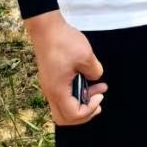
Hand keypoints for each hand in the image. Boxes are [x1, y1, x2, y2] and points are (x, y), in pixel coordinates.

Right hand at [24, 10, 106, 125]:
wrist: (46, 28)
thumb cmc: (64, 42)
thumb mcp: (86, 56)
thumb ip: (94, 71)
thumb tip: (95, 78)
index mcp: (58, 91)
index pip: (73, 115)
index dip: (89, 110)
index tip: (100, 95)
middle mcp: (51, 92)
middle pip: (64, 118)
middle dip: (84, 114)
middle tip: (98, 102)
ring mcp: (49, 86)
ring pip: (63, 107)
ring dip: (81, 102)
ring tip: (98, 88)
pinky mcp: (50, 79)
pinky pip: (62, 96)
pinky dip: (75, 94)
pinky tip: (86, 80)